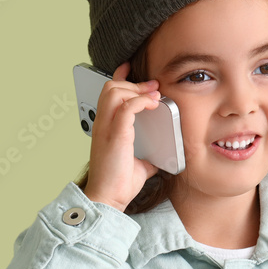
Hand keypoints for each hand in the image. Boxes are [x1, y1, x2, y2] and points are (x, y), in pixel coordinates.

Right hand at [82, 61, 161, 211]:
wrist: (109, 199)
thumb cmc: (119, 183)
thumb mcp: (141, 164)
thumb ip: (150, 154)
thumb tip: (164, 154)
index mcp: (106, 127)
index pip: (108, 93)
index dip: (119, 77)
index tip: (132, 69)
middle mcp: (103, 124)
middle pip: (111, 87)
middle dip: (134, 82)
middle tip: (154, 87)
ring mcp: (106, 128)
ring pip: (114, 91)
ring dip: (137, 89)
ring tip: (155, 95)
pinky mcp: (115, 135)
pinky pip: (126, 108)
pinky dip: (141, 101)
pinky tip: (154, 105)